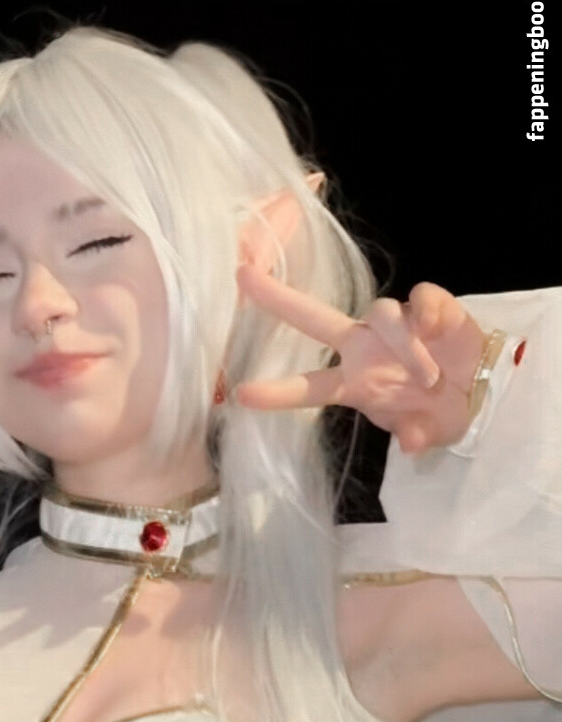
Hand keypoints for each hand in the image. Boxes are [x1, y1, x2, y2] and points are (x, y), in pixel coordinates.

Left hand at [233, 266, 489, 454]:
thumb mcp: (427, 433)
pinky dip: (427, 313)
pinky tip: (436, 328)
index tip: (240, 396)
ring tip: (429, 377)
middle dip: (279, 299)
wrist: (481, 389)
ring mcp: (393, 323)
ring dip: (406, 347)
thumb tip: (410, 443)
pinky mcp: (429, 306)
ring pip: (382, 314)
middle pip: (314, 318)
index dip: (276, 393)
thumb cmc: (438, 412)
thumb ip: (417, 437)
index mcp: (353, 382)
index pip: (307, 387)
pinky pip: (421, 299)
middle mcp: (363, 347)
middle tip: (243, 277)